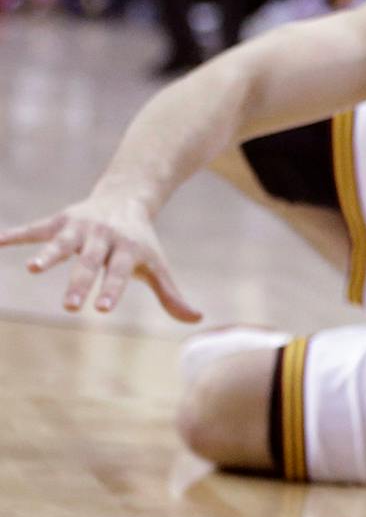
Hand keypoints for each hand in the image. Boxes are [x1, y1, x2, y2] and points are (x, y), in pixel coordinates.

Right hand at [0, 195, 200, 320]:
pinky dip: (15, 234)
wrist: (127, 197)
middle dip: (79, 283)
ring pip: (62, 243)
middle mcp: (103, 238)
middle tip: (70, 307)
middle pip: (89, 262)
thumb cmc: (141, 242)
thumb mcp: (156, 265)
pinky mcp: (59, 221)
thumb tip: (196, 319)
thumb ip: (170, 294)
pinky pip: (35, 228)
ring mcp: (79, 228)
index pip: (119, 273)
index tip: (102, 310)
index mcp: (127, 250)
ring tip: (33, 270)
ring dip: (47, 255)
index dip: (112, 289)